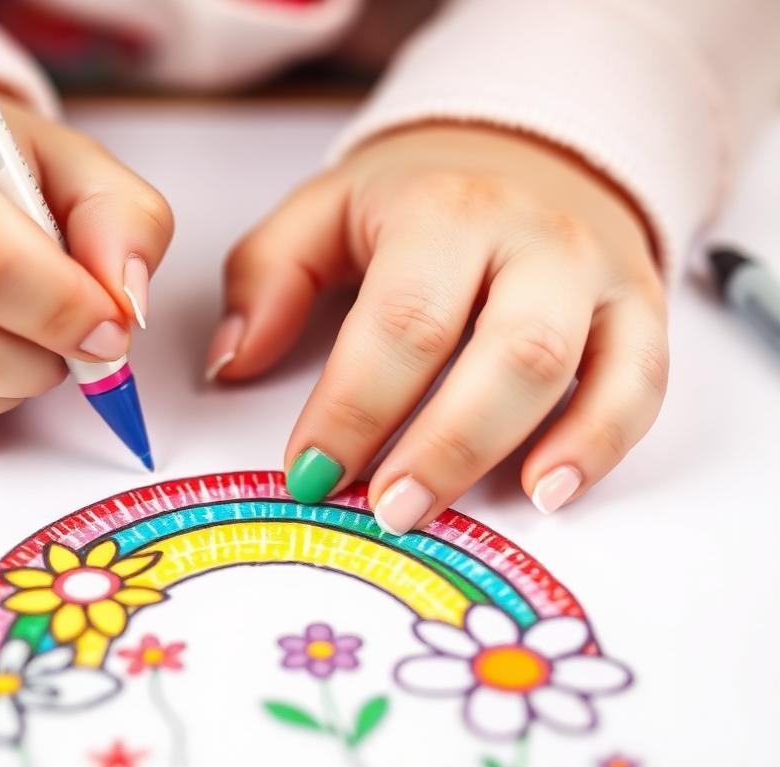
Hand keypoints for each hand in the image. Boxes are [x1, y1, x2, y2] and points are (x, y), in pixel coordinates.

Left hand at [208, 123, 667, 528]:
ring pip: (567, 368)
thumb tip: (230, 364)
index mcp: (443, 209)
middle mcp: (531, 236)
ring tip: (449, 511)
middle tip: (383, 510)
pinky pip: (640, 383)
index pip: (400, 319)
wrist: (527, 150)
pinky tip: (547, 490)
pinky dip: (600, 443)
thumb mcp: (324, 212)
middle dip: (438, 443)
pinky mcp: (639, 309)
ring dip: (504, 450)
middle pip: (500, 349)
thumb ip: (267, 278)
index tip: (308, 473)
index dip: (353, 406)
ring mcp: (594, 273)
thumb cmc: (416, 201)